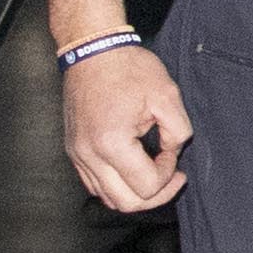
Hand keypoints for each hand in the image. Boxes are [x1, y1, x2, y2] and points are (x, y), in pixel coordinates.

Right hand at [65, 44, 192, 209]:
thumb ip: (179, 132)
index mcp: (111, 143)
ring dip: (136, 193)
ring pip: (109, 198)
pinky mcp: (73, 150)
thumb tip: (173, 153)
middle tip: (173, 176)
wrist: (92, 49)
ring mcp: (77, 154)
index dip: (168, 174)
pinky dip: (117, 185)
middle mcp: (88, 155)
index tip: (173, 152)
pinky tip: (134, 168)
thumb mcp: (167, 95)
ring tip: (155, 173)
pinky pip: (95, 185)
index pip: (146, 186)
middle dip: (156, 194)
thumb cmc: (127, 68)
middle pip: (126, 203)